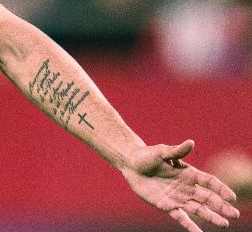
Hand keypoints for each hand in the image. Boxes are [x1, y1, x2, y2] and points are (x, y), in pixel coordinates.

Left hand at [123, 140, 240, 230]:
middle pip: (208, 197)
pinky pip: (181, 217)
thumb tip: (191, 142)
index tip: (232, 197)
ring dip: (211, 217)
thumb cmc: (147, 156)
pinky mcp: (167, 205)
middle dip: (221, 206)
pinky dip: (190, 226)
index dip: (221, 189)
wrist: (131, 165)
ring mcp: (178, 198)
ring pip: (198, 209)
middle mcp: (187, 187)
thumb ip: (177, 151)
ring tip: (224, 224)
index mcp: (189, 173)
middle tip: (234, 214)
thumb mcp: (162, 152)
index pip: (209, 182)